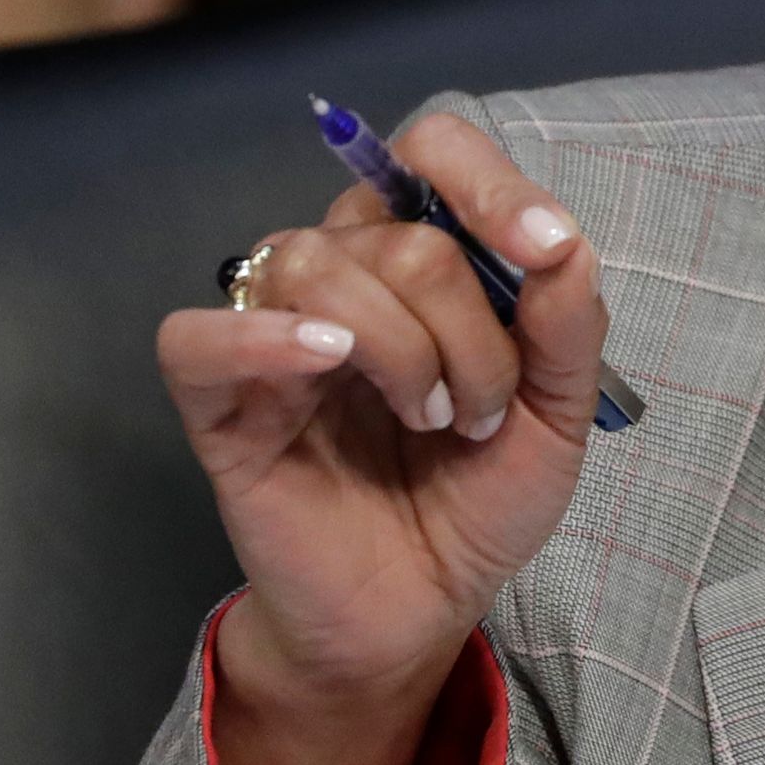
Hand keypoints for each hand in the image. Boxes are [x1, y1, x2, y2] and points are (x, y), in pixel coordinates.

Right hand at [154, 113, 604, 764]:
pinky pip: (197, 336)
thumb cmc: (478, 503)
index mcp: (422, 260)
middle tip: (481, 413)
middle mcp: (345, 277)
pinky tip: (325, 361)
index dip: (488, 184)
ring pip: (315, 263)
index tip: (543, 250)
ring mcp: (276, 336)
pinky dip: (260, 337)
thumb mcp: (557, 417)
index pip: (433, 153)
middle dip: (470, 327)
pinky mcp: (219, 407)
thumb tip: (561, 241)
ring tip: (431, 422)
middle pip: (399, 232)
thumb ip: (568, 326)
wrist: (421, 610)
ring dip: (401, 348)